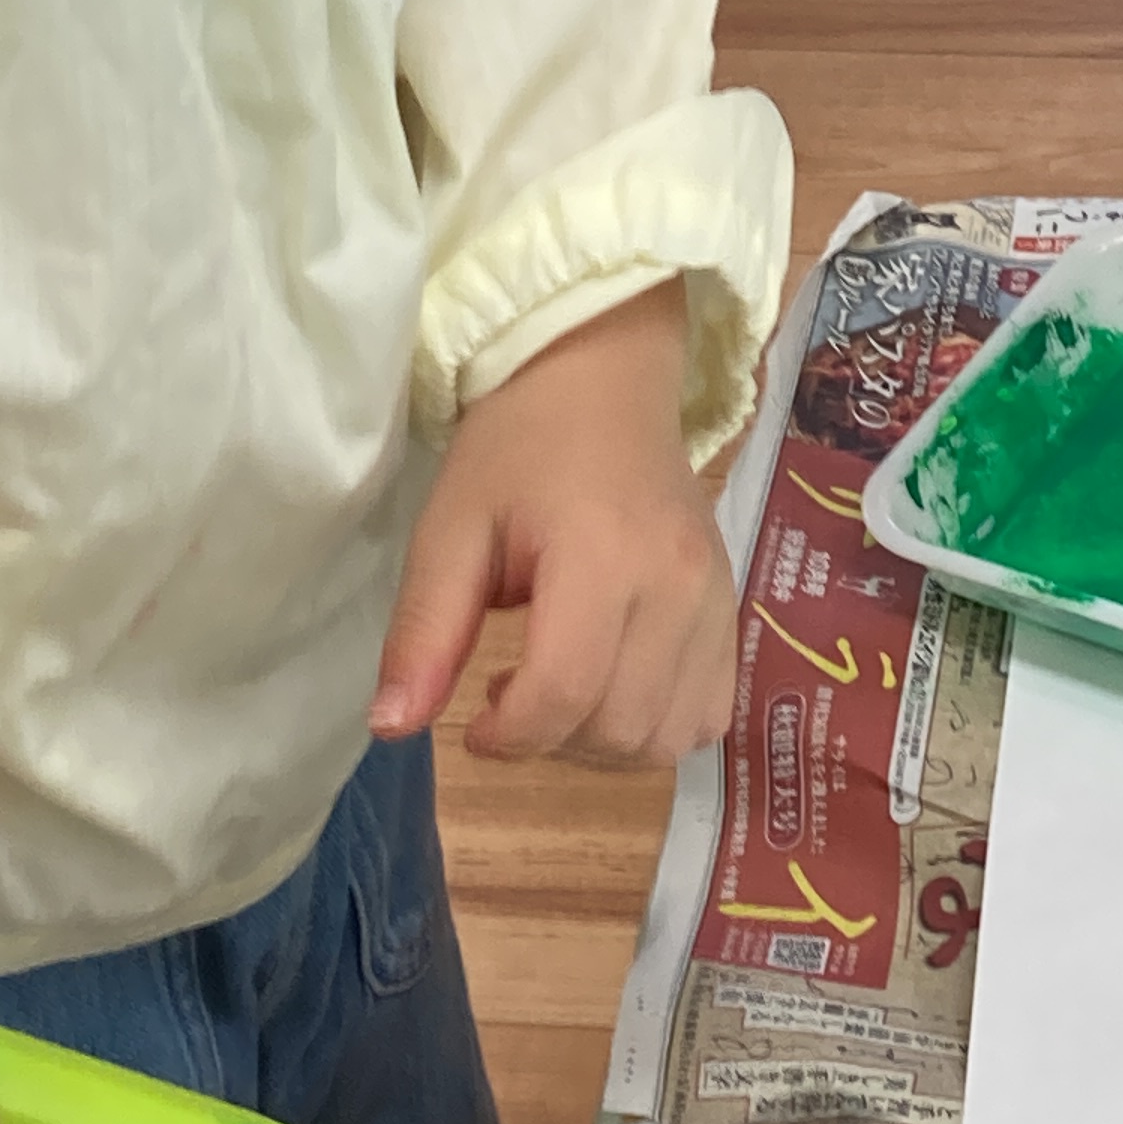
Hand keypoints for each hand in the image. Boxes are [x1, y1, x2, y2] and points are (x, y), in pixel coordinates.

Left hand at [371, 285, 736, 766]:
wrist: (604, 381)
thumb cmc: (517, 448)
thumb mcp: (450, 528)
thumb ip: (425, 631)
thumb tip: (390, 728)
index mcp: (600, 556)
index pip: (564, 691)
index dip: (509, 735)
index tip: (473, 723)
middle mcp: (675, 586)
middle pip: (617, 727)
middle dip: (550, 738)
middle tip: (508, 694)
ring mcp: (715, 599)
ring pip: (669, 735)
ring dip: (603, 742)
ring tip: (560, 690)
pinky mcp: (732, 608)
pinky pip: (710, 713)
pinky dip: (658, 725)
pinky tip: (613, 687)